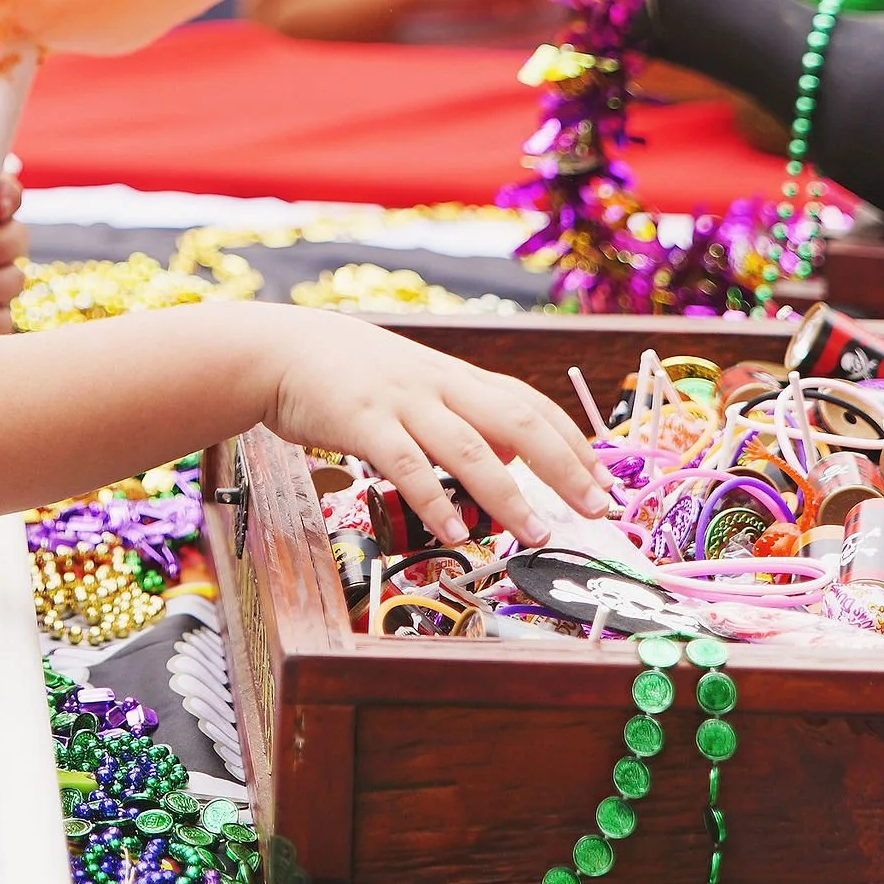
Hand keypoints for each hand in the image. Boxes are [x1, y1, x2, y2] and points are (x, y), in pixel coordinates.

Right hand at [271, 319, 607, 546]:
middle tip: (595, 508)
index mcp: (455, 377)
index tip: (602, 482)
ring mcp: (401, 400)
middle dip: (563, 467)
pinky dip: (435, 500)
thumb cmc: (350, 375)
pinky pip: (405, 464)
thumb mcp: (415, 384)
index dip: (572, 443)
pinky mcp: (361, 420)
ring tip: (537, 534)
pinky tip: (456, 532)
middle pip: (517, 422)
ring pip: (468, 448)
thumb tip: (514, 458)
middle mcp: (438, 384)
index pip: (530, 405)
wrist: (280, 350)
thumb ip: (462, 415)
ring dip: (509, 495)